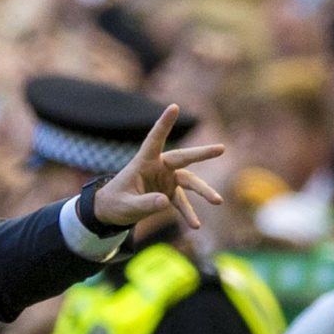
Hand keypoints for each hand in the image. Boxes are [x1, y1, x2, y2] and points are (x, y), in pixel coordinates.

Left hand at [94, 105, 224, 228]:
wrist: (111, 212)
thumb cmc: (115, 203)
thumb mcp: (127, 205)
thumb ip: (145, 203)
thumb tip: (165, 200)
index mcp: (143, 162)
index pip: (155, 139)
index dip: (164, 124)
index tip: (174, 107)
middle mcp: (157, 167)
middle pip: (182, 158)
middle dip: (201, 154)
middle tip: (221, 148)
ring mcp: (165, 180)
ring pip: (189, 181)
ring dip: (203, 191)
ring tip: (217, 201)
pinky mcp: (169, 193)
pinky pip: (183, 202)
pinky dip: (189, 213)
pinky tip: (195, 226)